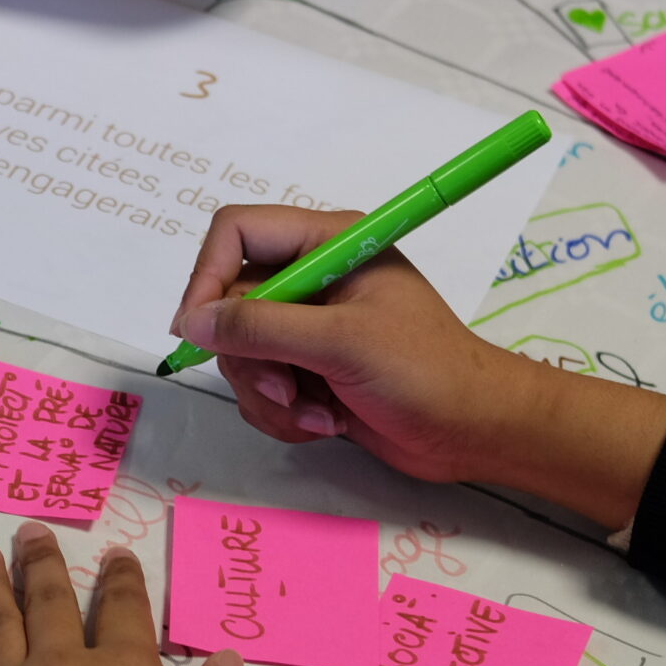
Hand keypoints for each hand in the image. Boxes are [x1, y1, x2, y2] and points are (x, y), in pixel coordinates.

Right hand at [173, 205, 665, 526]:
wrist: (474, 432)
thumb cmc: (424, 372)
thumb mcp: (340, 343)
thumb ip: (261, 328)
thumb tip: (192, 322)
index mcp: (329, 243)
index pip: (237, 233)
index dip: (207, 277)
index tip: (197, 330)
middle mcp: (314, 278)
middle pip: (231, 304)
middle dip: (253, 359)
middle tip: (288, 387)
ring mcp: (311, 327)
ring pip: (242, 355)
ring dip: (271, 395)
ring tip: (318, 414)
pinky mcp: (311, 371)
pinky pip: (262, 387)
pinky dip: (285, 414)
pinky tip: (327, 423)